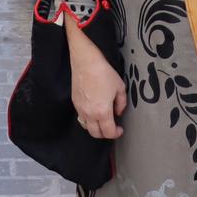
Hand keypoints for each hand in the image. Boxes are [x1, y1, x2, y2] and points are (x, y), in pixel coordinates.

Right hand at [68, 20, 126, 138]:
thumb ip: (121, 103)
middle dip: (105, 134)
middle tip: (112, 128)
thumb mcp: (120, 87)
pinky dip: (87, 120)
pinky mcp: (75, 103)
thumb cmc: (103, 73)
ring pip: (86, 127)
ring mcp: (80, 109)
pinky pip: (81, 117)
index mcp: (103, 112)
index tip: (120, 129)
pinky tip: (93, 112)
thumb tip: (118, 111)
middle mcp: (90, 114)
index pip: (108, 132)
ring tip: (102, 122)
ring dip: (95, 128)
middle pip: (96, 134)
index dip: (116, 133)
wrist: (86, 62)